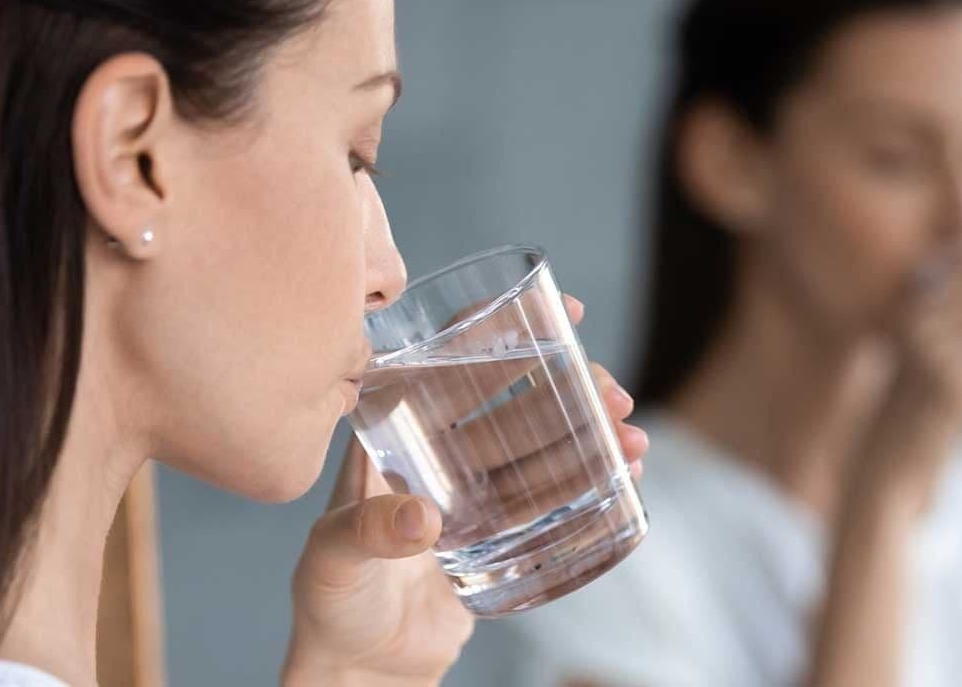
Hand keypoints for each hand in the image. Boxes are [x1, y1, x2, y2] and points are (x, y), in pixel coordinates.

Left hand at [283, 296, 646, 685]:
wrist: (362, 664)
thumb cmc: (329, 601)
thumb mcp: (333, 560)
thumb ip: (368, 533)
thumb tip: (420, 518)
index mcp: (391, 433)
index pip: (446, 361)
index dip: (498, 328)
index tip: (556, 311)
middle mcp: (437, 450)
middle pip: (512, 395)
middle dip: (569, 384)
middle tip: (614, 395)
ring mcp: (475, 489)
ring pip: (542, 440)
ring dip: (592, 431)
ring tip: (632, 440)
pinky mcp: (502, 531)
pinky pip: (554, 492)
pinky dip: (593, 477)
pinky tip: (627, 471)